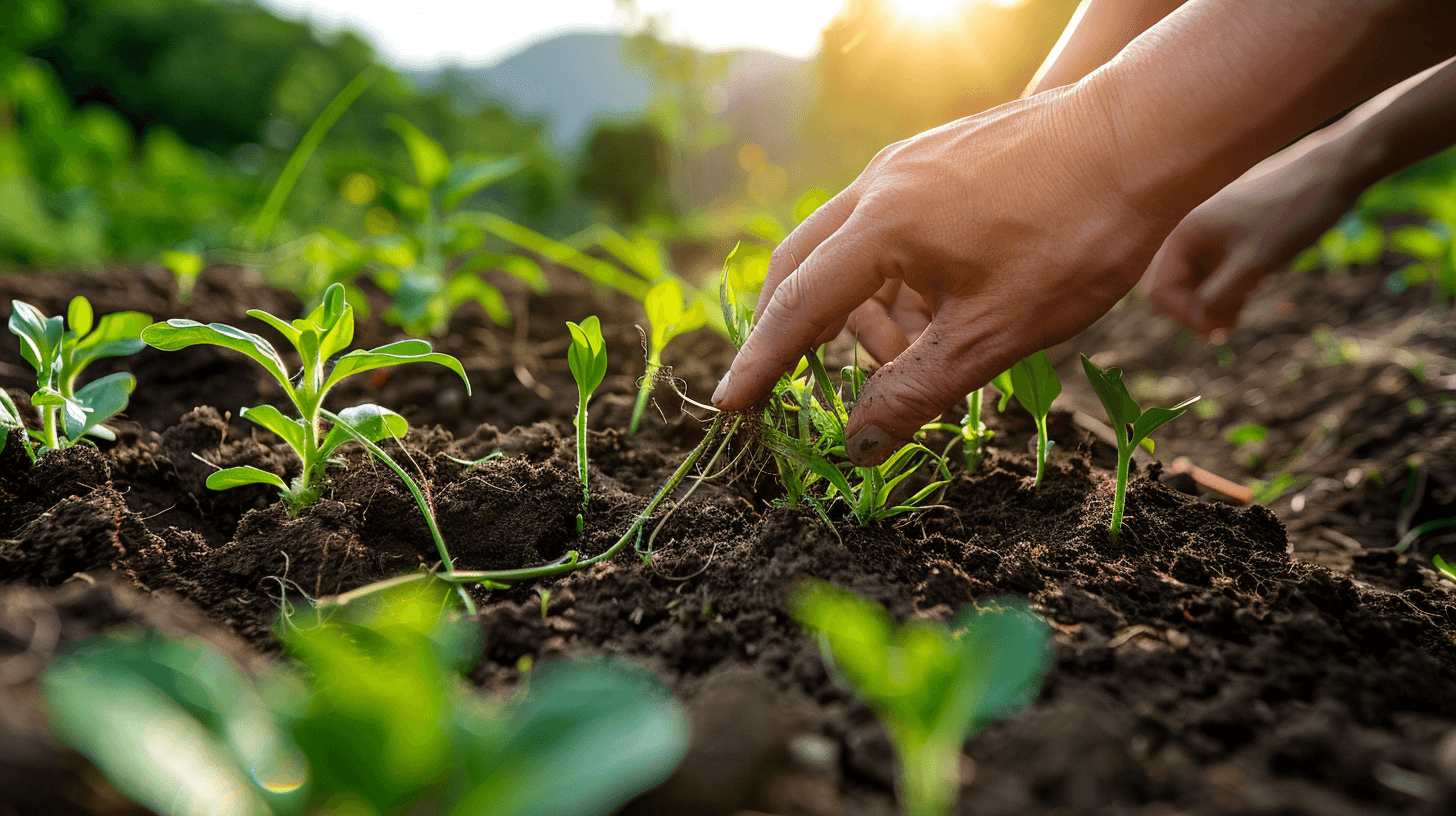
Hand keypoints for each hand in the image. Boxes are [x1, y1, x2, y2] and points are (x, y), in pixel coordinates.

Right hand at [711, 85, 1179, 465]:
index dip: (760, 364)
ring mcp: (908, 166)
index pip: (798, 306)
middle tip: (796, 386)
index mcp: (881, 225)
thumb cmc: (1076, 235)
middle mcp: (878, 185)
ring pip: (851, 251)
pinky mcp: (938, 161)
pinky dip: (896, 280)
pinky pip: (888, 229)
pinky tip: (943, 309)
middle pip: (803, 266)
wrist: (1144, 136)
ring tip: (917, 356)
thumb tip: (857, 445)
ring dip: (864, 313)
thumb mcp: (995, 333)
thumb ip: (916, 392)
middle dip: (794, 333)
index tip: (730, 407)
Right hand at [1144, 140, 1355, 335]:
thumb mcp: (1254, 264)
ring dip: (1212, 304)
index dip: (1184, 316)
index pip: (1161, 291)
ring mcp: (1213, 234)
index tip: (1218, 329)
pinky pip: (1217, 271)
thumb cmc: (1292, 214)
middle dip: (1195, 312)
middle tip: (1227, 329)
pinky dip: (1227, 289)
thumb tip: (1197, 320)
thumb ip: (1218, 296)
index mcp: (1186, 233)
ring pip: (1197, 281)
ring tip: (1238, 319)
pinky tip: (1248, 298)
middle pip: (1174, 288)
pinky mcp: (1234, 236)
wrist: (1332, 173)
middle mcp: (1192, 232)